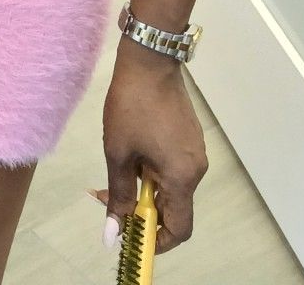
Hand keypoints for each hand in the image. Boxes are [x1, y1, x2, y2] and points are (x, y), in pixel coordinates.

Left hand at [102, 42, 207, 253]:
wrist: (149, 62)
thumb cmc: (132, 106)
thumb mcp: (118, 153)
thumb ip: (119, 195)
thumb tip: (114, 234)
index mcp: (182, 177)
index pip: (179, 228)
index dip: (157, 241)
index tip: (132, 240)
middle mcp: (195, 169)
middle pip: (173, 208)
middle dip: (141, 211)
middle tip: (108, 200)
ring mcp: (194, 152)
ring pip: (170, 186)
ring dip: (143, 189)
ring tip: (115, 173)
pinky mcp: (187, 138)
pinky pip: (171, 167)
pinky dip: (150, 172)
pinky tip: (129, 156)